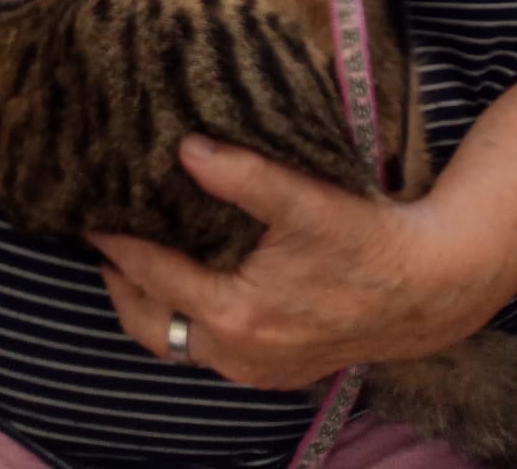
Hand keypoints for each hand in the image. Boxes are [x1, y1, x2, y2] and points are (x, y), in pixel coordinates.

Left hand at [89, 137, 504, 388]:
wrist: (429, 289)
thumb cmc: (367, 240)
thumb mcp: (305, 199)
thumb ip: (242, 174)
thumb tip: (184, 147)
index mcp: (237, 314)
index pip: (152, 273)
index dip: (115, 240)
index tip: (87, 209)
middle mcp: (238, 353)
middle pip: (149, 322)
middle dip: (118, 280)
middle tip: (100, 235)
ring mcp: (256, 370)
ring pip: (176, 342)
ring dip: (149, 303)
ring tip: (130, 257)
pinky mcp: (275, 371)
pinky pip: (207, 350)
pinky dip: (183, 319)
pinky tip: (185, 283)